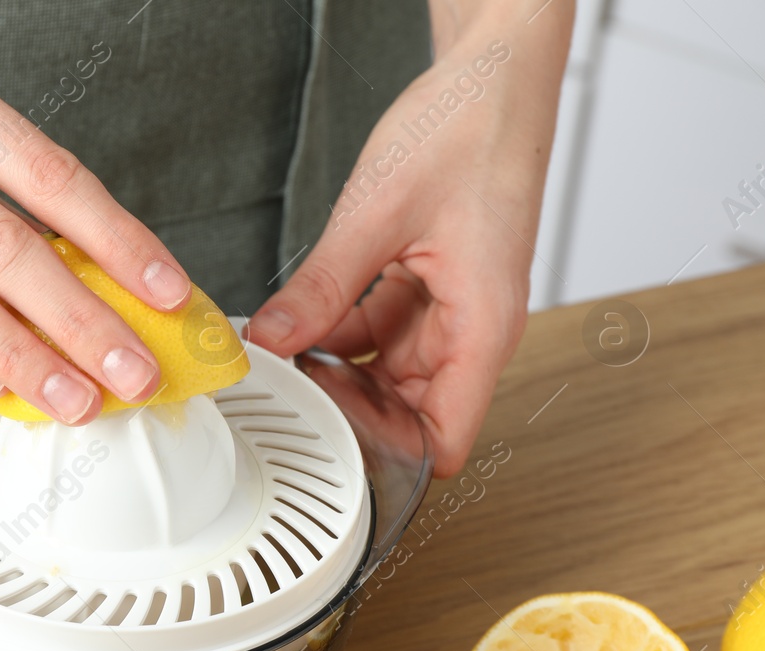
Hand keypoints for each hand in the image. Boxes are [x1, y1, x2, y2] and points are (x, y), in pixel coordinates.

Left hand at [245, 0, 573, 476]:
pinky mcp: (430, 288)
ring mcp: (451, 310)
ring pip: (387, 375)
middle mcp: (473, 329)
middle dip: (348, 414)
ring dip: (337, 373)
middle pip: (409, 414)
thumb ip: (321, 288)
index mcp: (482, 326)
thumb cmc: (469, 129)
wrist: (493, 76)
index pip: (444, 440)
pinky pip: (379, 333)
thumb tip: (271, 341)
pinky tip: (297, 324)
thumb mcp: (376, 215)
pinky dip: (339, 335)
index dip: (388, 460)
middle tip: (283, 404)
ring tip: (280, 362)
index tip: (329, 454)